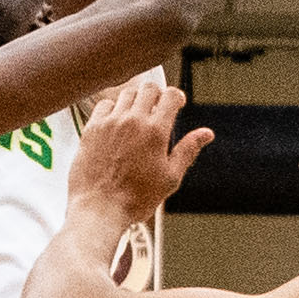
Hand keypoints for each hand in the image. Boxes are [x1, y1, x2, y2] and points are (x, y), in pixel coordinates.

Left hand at [66, 70, 210, 220]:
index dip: (177, 97)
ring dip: (135, 100)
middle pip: (148, 88)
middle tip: (157, 107)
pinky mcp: (92, 128)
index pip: (170, 95)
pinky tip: (115, 121)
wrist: (99, 209)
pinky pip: (104, 105)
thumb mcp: (170, 177)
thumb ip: (187, 150)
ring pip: (126, 94)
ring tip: (137, 115)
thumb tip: (206, 133)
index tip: (177, 104)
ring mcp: (110, 123)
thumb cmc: (135, 199)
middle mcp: (133, 121)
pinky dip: (112, 108)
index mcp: (156, 131)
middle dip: (157, 94)